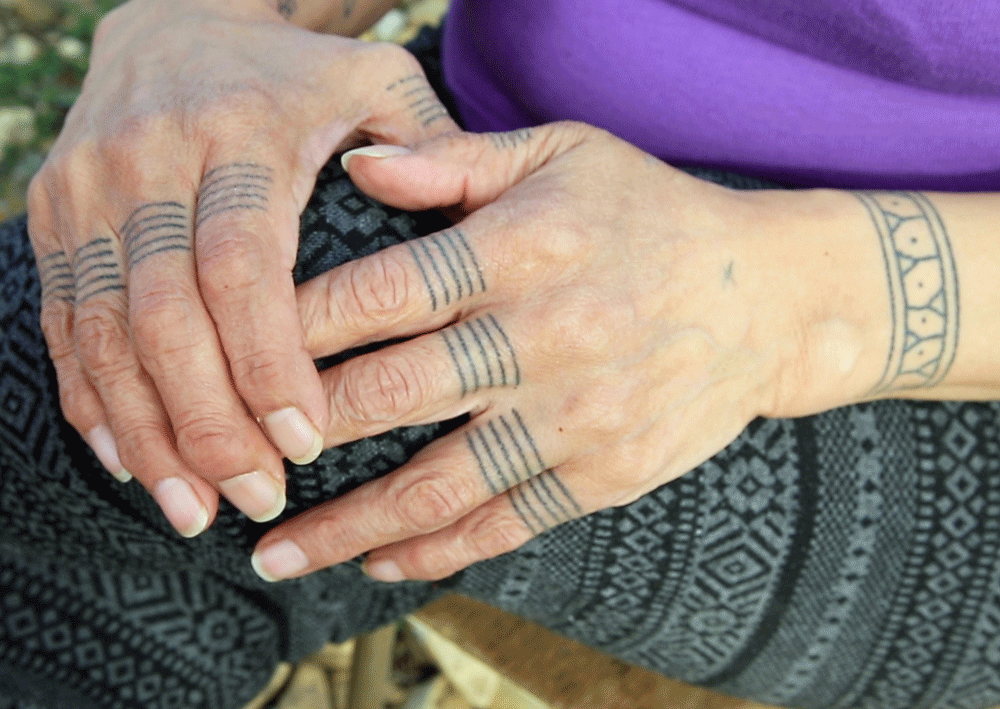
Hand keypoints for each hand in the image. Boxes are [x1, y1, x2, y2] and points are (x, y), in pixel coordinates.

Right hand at [27, 0, 457, 536]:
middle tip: (257, 498)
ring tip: (193, 511)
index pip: (243, 267)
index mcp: (241, 134)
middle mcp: (149, 160)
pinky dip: (90, 397)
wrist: (175, 20)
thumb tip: (471, 225)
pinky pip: (62, 320)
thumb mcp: (375, 80)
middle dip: (209, 422)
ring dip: (147, 431)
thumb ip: (429, 145)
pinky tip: (129, 458)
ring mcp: (87, 188)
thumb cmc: (296, 70)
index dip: (268, 363)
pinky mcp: (52, 213)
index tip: (307, 441)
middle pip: (166, 315)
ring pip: (103, 331)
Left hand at [251, 123, 884, 581]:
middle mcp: (548, 337)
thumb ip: (455, 161)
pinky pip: (507, 524)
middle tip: (230, 463)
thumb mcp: (564, 153)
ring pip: (439, 486)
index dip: (292, 329)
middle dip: (298, 436)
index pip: (381, 292)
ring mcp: (580, 416)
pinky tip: (381, 563)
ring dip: (347, 529)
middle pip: (393, 397)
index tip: (229, 358)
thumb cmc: (652, 215)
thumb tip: (355, 166)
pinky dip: (436, 552)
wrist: (770, 297)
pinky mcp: (608, 473)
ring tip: (277, 554)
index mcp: (524, 249)